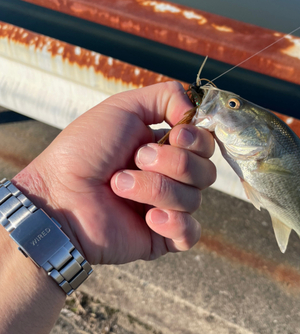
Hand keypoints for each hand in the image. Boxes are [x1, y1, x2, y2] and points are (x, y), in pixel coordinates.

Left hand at [13, 82, 215, 265]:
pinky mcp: (161, 237)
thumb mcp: (122, 108)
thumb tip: (195, 111)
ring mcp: (166, 207)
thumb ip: (166, 96)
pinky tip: (147, 217)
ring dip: (155, 188)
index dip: (196, 139)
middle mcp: (169, 177)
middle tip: (137, 159)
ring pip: (194, 199)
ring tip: (119, 186)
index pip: (205, 144)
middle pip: (206, 171)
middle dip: (174, 163)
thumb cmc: (84, 150)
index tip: (176, 134)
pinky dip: (174, 223)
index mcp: (164, 148)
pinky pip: (190, 233)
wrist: (59, 194)